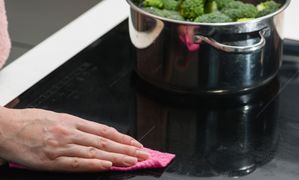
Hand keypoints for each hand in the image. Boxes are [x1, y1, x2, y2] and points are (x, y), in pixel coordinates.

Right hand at [0, 107, 149, 171]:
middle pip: (105, 141)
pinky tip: (107, 165)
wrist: (5, 128)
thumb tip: (96, 134)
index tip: (136, 143)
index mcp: (72, 121)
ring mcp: (61, 146)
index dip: (123, 138)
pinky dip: (93, 164)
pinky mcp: (50, 160)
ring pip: (95, 151)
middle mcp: (70, 132)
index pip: (105, 130)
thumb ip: (77, 126)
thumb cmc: (29, 122)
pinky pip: (76, 163)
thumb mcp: (56, 117)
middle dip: (127, 148)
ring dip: (116, 157)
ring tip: (133, 161)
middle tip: (143, 154)